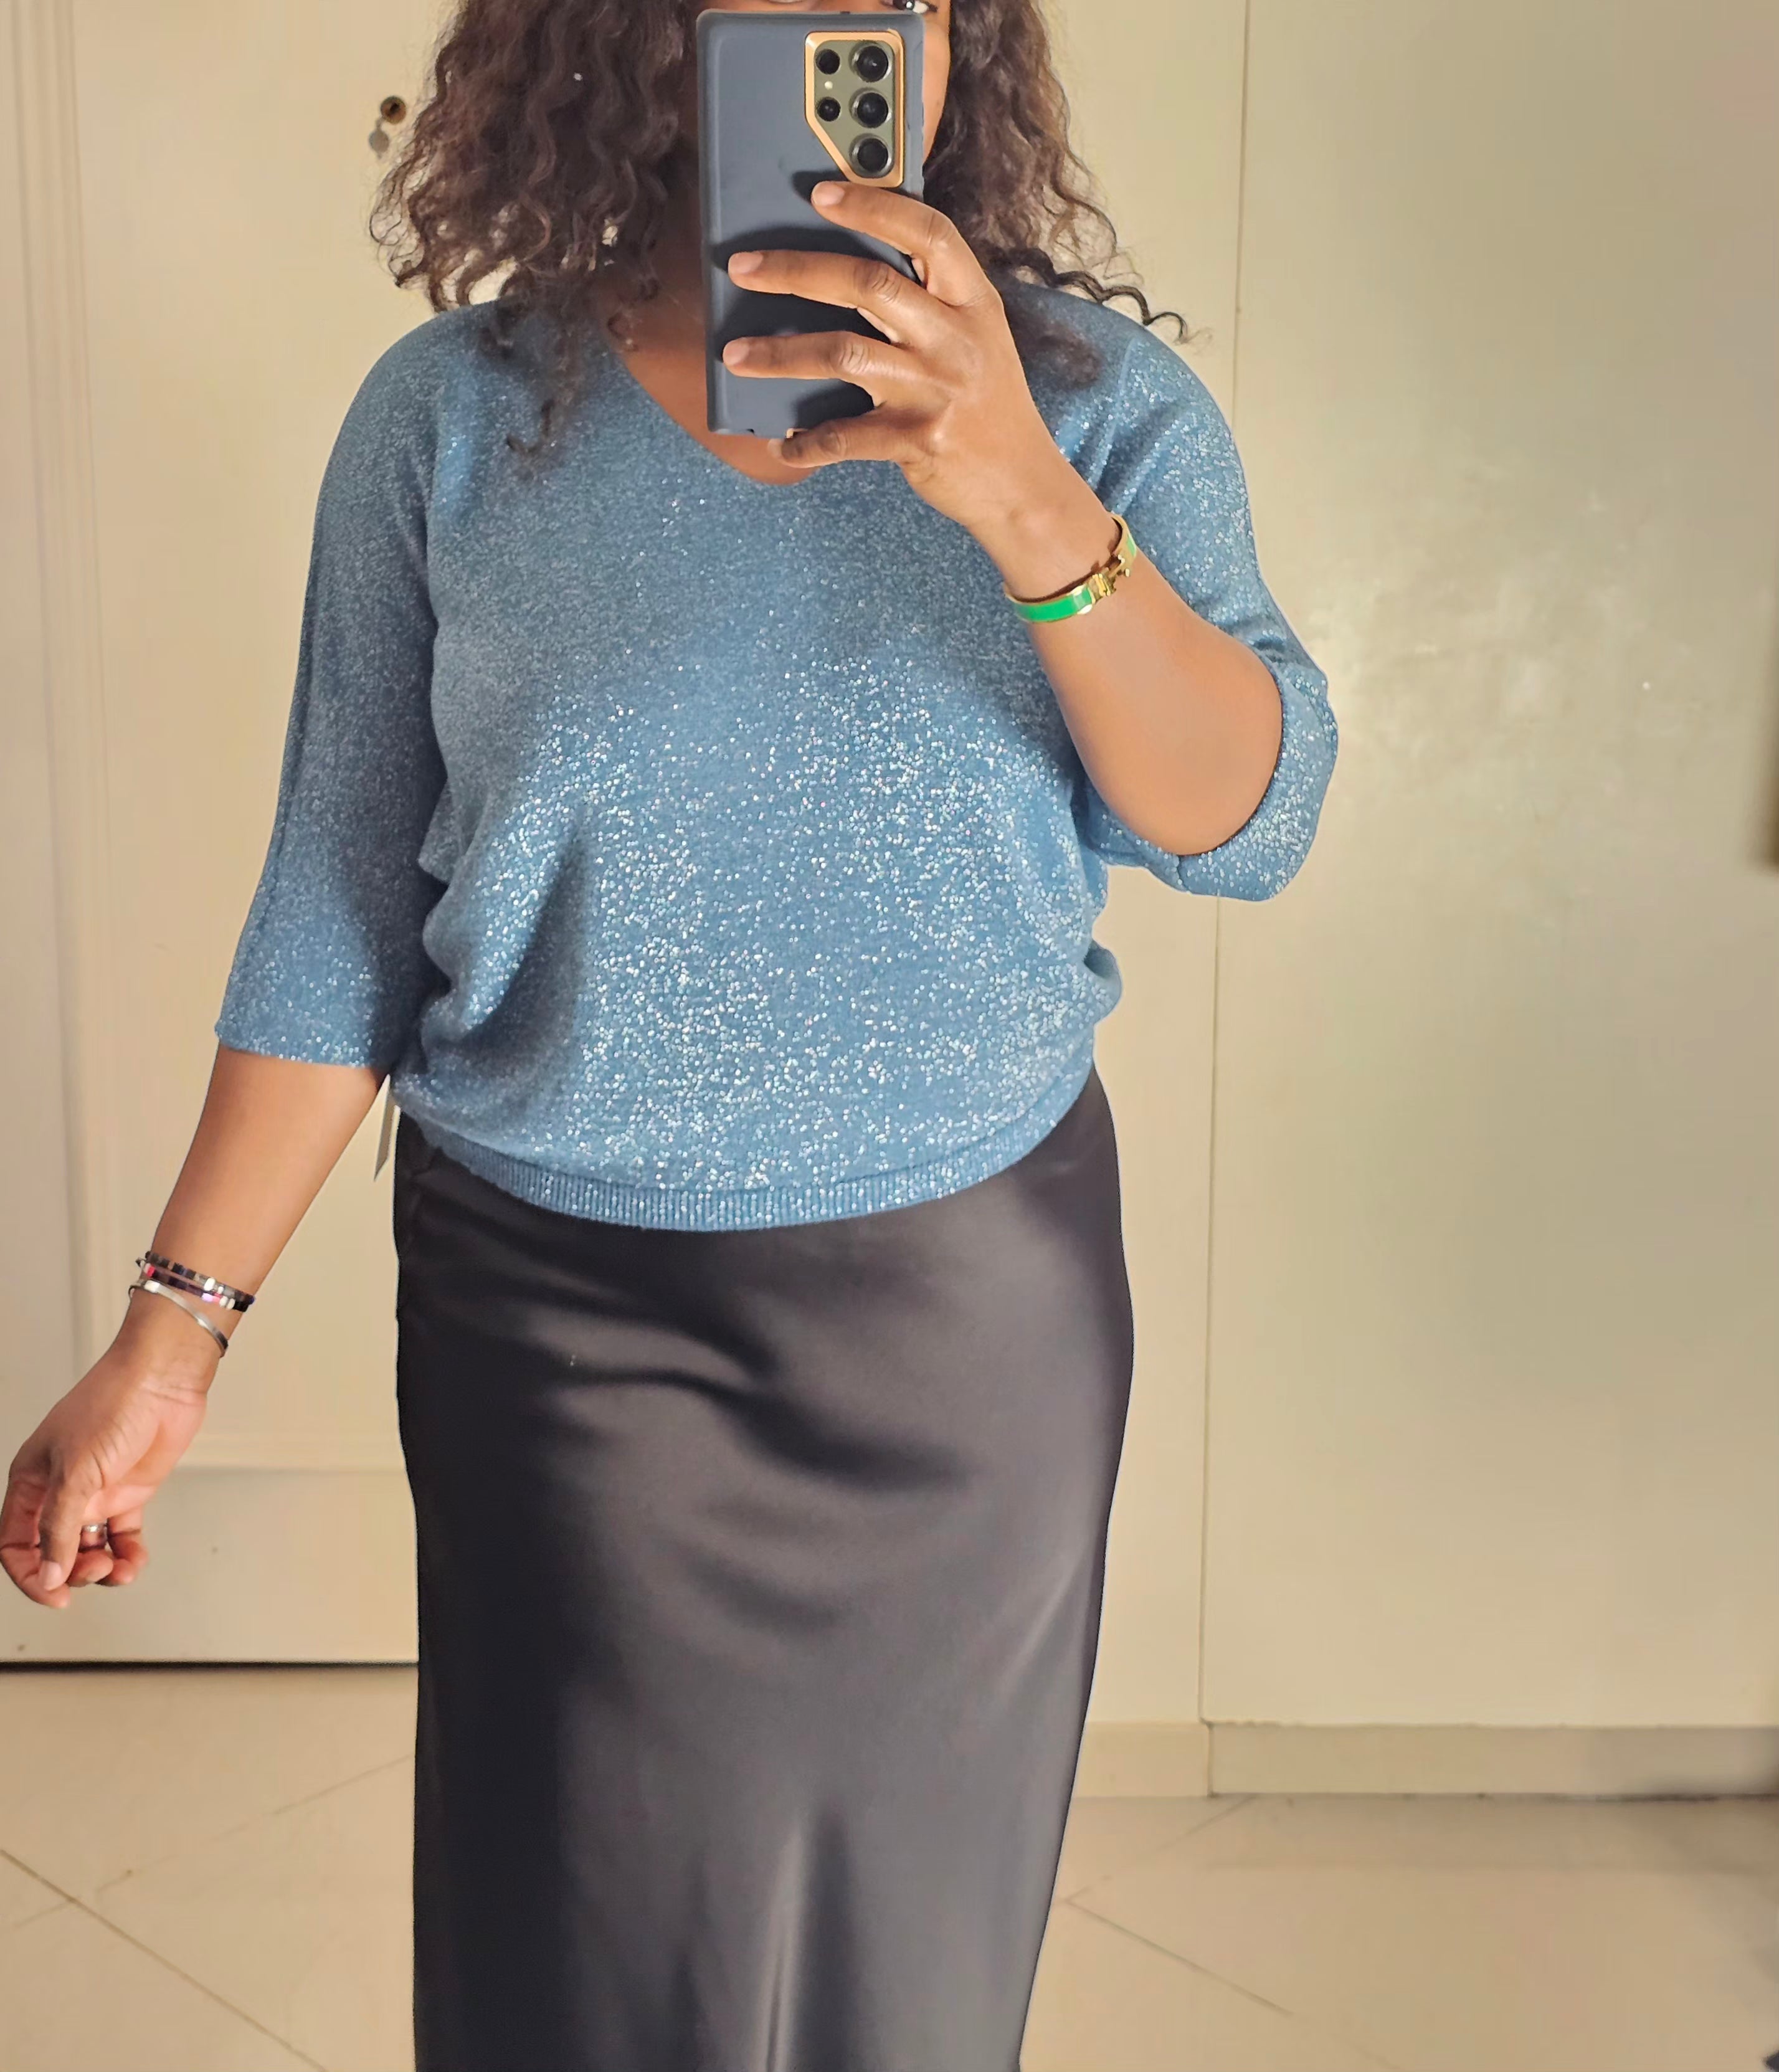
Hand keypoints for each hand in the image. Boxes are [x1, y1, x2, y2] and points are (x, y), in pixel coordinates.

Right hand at [2, 1303, 216, 1606]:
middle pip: (54, 1552)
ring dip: (103, 1568)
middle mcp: (61, 1490)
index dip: (31, 1574)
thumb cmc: (113, 1405)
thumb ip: (59, 1528)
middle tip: (96, 1569)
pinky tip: (134, 1561)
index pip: (16, 1543)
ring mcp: (96, 1493)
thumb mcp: (75, 1472)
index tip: (55, 1594)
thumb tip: (48, 1575)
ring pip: (89, 1548)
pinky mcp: (130, 1492)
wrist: (163, 1380)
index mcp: (32, 1481)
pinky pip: (123, 1537)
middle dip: (72, 1570)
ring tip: (120, 1568)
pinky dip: (128, 1555)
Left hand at [722, 180, 1103, 562]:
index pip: (927, 232)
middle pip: (867, 283)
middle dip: (795, 270)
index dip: (873, 204)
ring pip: (842, 353)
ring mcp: (936, 388)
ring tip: (735, 355)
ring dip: (779, 355)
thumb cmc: (988, 406)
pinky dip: (806, 443)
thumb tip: (844, 272)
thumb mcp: (977, 339)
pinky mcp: (917, 439)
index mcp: (973, 301)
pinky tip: (783, 442)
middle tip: (742, 268)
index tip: (819, 193)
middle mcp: (955, 337)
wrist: (1022, 486)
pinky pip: (845, 436)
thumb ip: (930, 302)